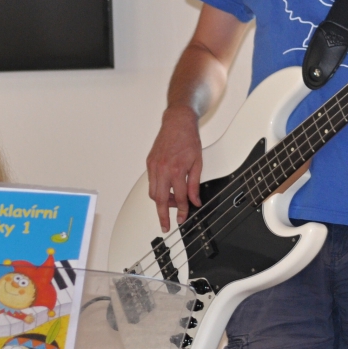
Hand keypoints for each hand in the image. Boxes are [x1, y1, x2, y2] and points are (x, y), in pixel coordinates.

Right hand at [145, 106, 202, 232]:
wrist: (177, 123)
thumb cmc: (188, 139)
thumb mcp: (198, 163)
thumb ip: (195, 184)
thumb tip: (195, 200)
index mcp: (177, 170)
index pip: (179, 197)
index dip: (181, 210)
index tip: (182, 218)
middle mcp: (163, 169)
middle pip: (160, 200)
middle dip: (162, 216)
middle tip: (165, 226)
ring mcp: (154, 166)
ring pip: (152, 193)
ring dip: (160, 203)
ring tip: (169, 205)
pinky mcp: (149, 163)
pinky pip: (151, 182)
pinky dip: (156, 190)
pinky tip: (164, 191)